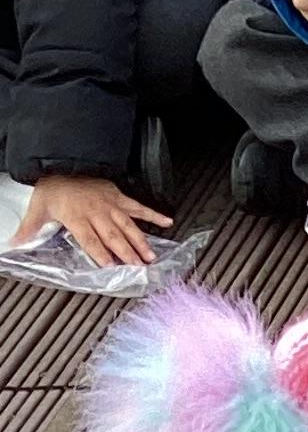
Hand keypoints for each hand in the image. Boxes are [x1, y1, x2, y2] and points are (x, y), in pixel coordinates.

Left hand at [13, 173, 169, 270]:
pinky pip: (138, 206)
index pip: (91, 240)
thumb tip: (14, 244)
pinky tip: (167, 222)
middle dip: (127, 253)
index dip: (101, 254)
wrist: (60, 163)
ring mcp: (110, 204)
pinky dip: (154, 214)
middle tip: (139, 268)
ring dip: (141, 241)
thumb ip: (30, 228)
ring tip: (151, 256)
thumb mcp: (37, 208)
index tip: (111, 267)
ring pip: (128, 225)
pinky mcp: (118, 196)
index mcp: (77, 217)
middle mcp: (96, 212)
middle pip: (113, 236)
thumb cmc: (51, 188)